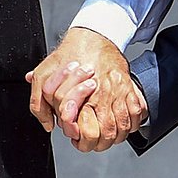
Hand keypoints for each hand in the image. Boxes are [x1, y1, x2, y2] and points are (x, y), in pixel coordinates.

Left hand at [26, 27, 145, 148]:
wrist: (94, 35)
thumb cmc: (70, 54)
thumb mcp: (45, 73)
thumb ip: (39, 99)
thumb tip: (47, 123)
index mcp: (80, 90)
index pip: (84, 127)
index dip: (79, 138)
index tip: (75, 138)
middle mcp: (102, 92)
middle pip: (106, 132)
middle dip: (98, 143)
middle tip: (91, 142)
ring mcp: (119, 90)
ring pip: (123, 127)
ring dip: (116, 136)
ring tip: (106, 137)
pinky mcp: (131, 86)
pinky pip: (138, 113)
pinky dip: (132, 123)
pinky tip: (123, 124)